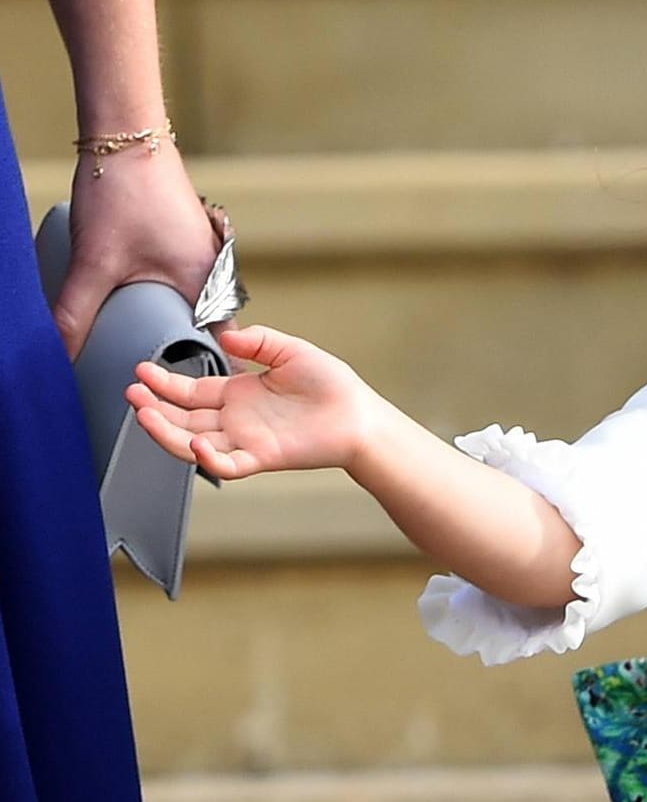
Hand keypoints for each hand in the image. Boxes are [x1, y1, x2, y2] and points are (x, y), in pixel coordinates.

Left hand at [54, 144, 218, 358]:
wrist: (128, 136)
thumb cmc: (124, 193)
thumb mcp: (95, 263)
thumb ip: (76, 314)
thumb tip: (59, 355)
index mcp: (208, 281)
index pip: (221, 341)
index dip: (207, 368)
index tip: (194, 394)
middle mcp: (216, 267)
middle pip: (209, 323)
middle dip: (189, 348)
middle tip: (168, 377)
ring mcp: (205, 249)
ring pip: (199, 299)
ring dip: (180, 319)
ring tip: (155, 343)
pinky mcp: (188, 236)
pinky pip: (189, 278)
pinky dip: (173, 294)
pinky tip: (147, 296)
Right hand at [126, 325, 376, 477]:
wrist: (359, 415)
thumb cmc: (332, 386)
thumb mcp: (290, 351)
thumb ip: (258, 341)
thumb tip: (228, 337)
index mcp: (239, 394)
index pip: (191, 392)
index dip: (164, 383)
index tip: (142, 371)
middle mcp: (236, 420)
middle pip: (182, 418)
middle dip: (154, 407)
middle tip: (132, 393)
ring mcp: (245, 440)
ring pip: (192, 443)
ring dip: (165, 431)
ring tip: (144, 413)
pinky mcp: (261, 457)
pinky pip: (226, 465)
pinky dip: (207, 459)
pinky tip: (194, 442)